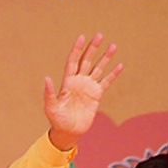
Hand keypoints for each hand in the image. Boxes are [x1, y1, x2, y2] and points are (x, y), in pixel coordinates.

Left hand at [44, 34, 121, 150]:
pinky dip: (113, 74)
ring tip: (113, 46)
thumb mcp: (51, 107)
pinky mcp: (96, 95)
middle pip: (86, 60)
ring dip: (105, 58)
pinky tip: (120, 65)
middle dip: (92, 48)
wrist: (68, 132)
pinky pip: (106, 82)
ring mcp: (88, 87)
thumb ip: (50, 93)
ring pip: (98, 68)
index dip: (77, 49)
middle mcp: (78, 81)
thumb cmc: (57, 120)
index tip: (82, 37)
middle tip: (100, 35)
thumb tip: (47, 78)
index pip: (73, 61)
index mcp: (67, 82)